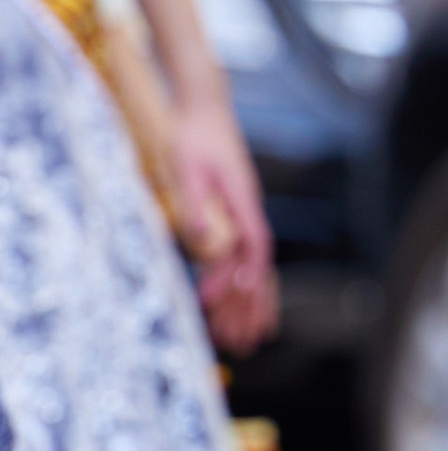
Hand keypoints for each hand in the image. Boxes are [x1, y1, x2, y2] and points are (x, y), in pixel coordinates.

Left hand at [166, 90, 278, 353]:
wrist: (203, 106)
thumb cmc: (194, 132)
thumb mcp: (187, 165)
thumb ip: (196, 202)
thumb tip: (201, 238)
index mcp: (242, 203)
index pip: (250, 250)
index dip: (238, 280)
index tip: (217, 305)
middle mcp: (249, 212)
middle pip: (257, 269)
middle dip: (250, 309)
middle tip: (244, 345)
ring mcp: (244, 214)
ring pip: (254, 268)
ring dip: (251, 305)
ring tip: (249, 339)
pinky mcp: (234, 214)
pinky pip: (244, 258)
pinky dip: (243, 284)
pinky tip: (236, 302)